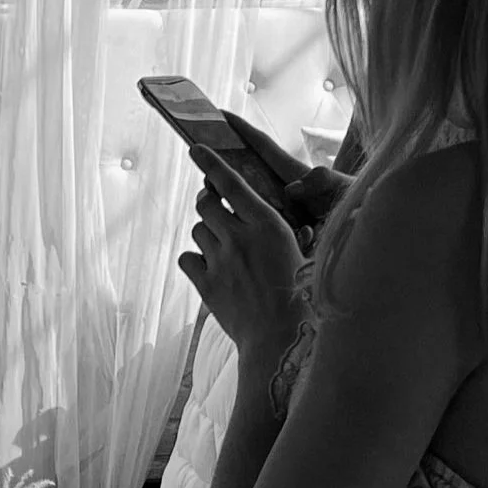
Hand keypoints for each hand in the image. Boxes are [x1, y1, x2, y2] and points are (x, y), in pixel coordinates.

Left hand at [177, 144, 305, 358]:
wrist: (280, 337)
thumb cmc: (299, 295)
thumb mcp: (300, 253)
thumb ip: (283, 231)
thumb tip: (275, 222)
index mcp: (267, 225)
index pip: (231, 184)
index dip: (211, 164)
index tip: (194, 149)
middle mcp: (240, 238)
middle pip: (206, 205)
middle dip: (208, 203)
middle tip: (214, 209)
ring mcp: (220, 261)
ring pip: (196, 231)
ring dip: (205, 235)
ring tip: (223, 249)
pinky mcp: (206, 284)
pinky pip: (187, 259)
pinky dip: (194, 260)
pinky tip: (209, 269)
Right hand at [220, 111, 352, 230]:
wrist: (365, 242)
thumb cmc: (359, 212)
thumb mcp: (344, 192)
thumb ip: (324, 184)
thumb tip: (295, 186)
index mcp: (294, 176)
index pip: (262, 147)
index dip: (241, 129)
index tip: (218, 115)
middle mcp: (282, 191)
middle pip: (243, 173)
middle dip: (220, 169)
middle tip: (201, 173)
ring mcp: (277, 211)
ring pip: (242, 202)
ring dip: (225, 203)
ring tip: (209, 208)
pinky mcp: (275, 232)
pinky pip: (251, 227)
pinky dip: (238, 231)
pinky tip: (226, 239)